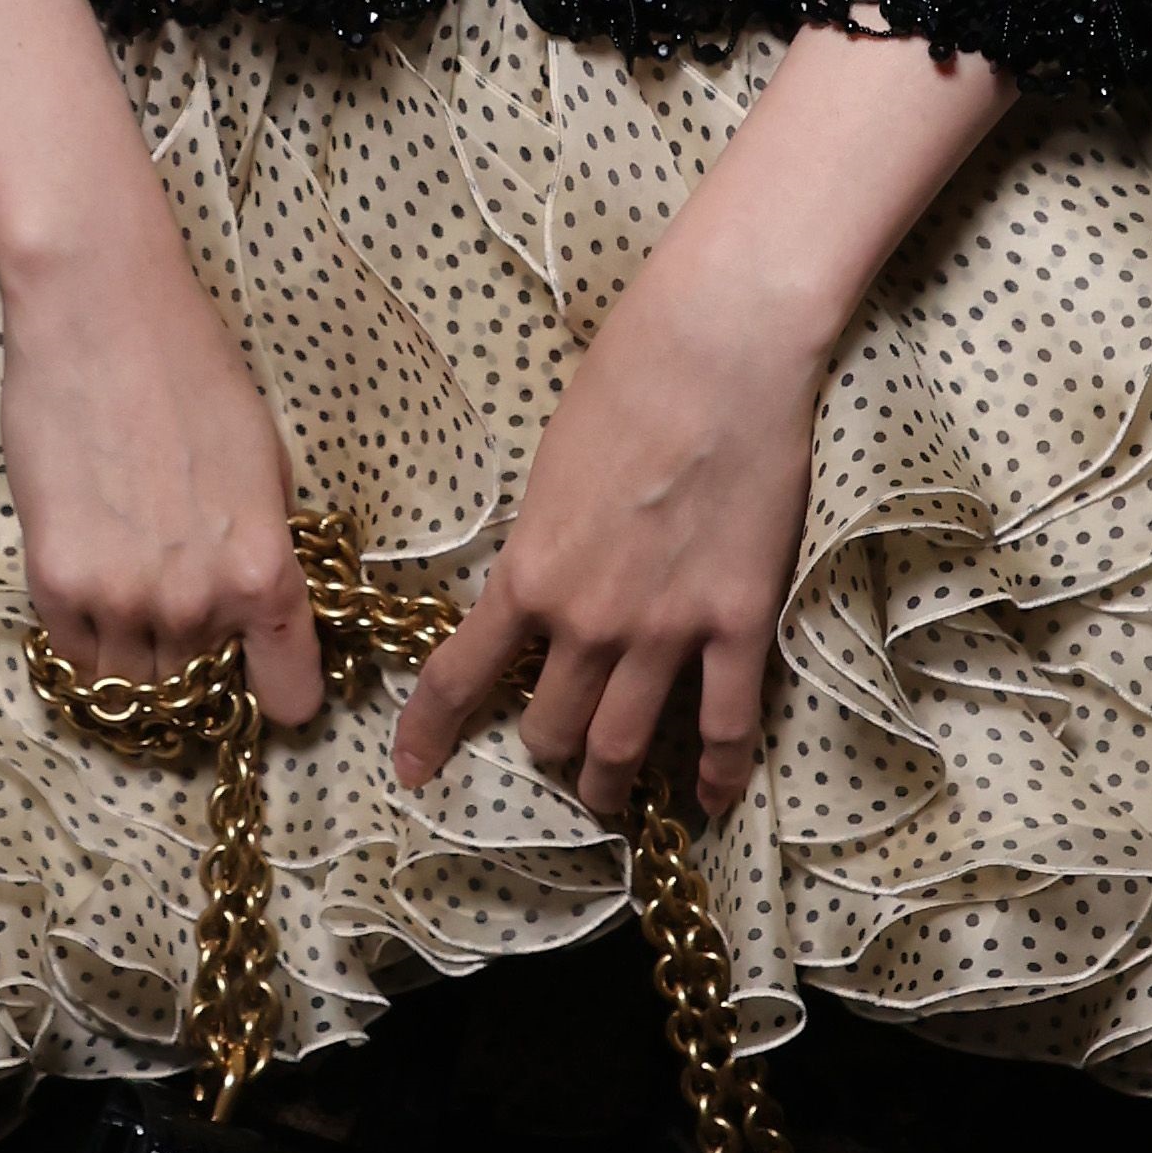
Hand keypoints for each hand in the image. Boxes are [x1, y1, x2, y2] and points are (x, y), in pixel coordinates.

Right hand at [0, 220, 322, 733]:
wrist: (102, 318)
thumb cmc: (194, 374)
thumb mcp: (267, 469)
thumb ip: (265, 551)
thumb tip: (259, 604)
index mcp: (264, 572)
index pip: (288, 693)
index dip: (283, 691)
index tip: (271, 683)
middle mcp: (196, 602)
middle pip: (198, 690)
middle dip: (198, 668)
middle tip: (186, 624)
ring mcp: (120, 598)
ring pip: (132, 685)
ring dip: (138, 659)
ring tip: (136, 606)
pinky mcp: (54, 581)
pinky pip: (76, 655)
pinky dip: (88, 641)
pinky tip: (96, 593)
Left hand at [391, 227, 825, 826]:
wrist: (714, 353)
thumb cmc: (625, 383)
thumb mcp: (549, 471)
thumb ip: (541, 543)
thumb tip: (541, 578)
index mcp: (528, 573)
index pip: (459, 677)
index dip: (432, 734)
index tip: (414, 773)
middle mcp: (587, 620)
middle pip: (551, 726)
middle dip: (548, 750)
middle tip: (557, 753)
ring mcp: (665, 629)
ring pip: (624, 744)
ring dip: (611, 780)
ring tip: (611, 796)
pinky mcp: (737, 622)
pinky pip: (726, 725)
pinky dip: (718, 774)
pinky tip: (712, 799)